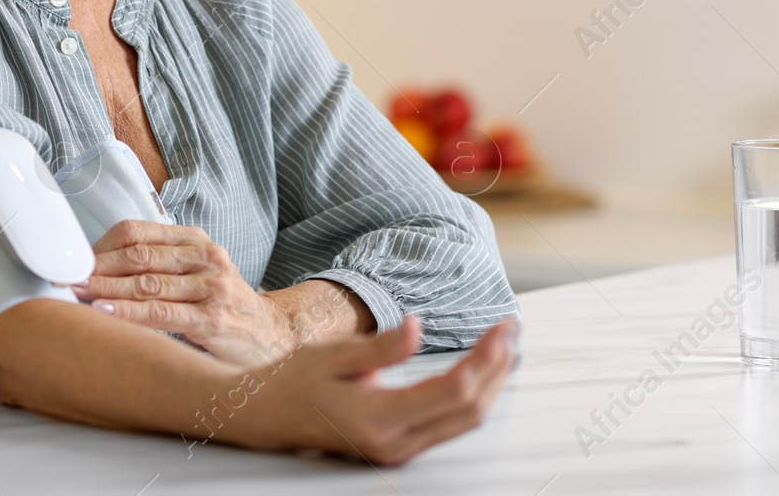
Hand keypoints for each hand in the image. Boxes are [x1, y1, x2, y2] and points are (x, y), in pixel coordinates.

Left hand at [74, 220, 295, 365]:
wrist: (270, 334)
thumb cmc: (223, 305)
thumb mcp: (197, 272)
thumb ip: (160, 265)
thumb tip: (100, 270)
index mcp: (195, 241)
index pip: (139, 232)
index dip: (102, 245)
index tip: (76, 260)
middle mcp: (205, 257)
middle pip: (139, 256)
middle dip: (98, 268)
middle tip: (67, 277)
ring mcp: (211, 286)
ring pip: (146, 284)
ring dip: (105, 290)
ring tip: (76, 294)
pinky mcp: (213, 317)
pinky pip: (161, 313)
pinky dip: (127, 313)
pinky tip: (104, 313)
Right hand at [230, 315, 517, 465]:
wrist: (266, 415)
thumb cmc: (295, 380)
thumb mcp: (334, 354)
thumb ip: (381, 347)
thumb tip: (417, 326)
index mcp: (379, 419)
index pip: (453, 391)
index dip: (485, 358)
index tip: (501, 327)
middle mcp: (395, 444)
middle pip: (469, 411)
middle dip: (497, 368)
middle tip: (511, 329)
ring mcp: (398, 452)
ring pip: (465, 422)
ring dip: (491, 383)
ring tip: (505, 346)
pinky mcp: (399, 448)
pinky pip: (450, 425)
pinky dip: (473, 396)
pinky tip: (482, 371)